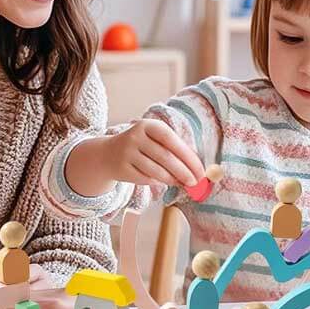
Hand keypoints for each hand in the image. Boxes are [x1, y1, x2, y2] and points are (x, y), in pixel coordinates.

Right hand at [66, 119, 204, 196]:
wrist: (108, 154)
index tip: (201, 171)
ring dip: (172, 179)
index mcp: (148, 126)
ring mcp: (127, 153)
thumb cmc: (142, 147)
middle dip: (184, 172)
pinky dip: (158, 182)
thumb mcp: (155, 140)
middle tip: (195, 182)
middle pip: (165, 158)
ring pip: (156, 171)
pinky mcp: (122, 169)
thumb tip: (196, 169)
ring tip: (181, 183)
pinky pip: (146, 179)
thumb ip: (174, 150)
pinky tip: (165, 182)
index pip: (172, 140)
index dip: (189, 157)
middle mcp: (135, 137)